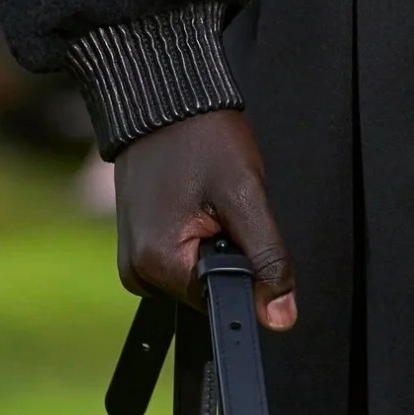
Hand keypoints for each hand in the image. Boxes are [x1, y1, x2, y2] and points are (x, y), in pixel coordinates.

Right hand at [115, 108, 296, 330]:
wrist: (164, 98)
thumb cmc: (201, 136)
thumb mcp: (246, 195)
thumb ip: (266, 259)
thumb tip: (281, 316)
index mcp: (157, 266)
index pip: (219, 301)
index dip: (243, 269)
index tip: (239, 224)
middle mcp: (137, 271)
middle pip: (204, 286)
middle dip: (225, 249)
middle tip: (222, 202)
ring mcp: (132, 256)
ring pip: (193, 270)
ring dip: (210, 239)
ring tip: (206, 195)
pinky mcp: (135, 240)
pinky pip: (177, 253)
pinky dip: (194, 231)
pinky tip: (194, 198)